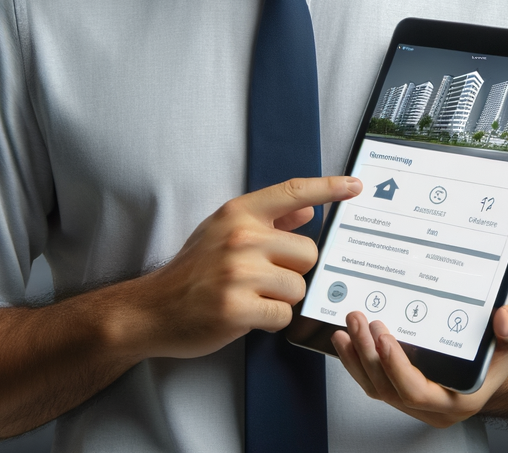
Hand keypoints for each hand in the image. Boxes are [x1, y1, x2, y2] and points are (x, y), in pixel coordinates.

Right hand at [129, 175, 361, 359]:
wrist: (152, 308)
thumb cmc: (194, 268)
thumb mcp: (224, 231)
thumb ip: (269, 220)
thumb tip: (308, 211)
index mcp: (239, 213)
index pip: (293, 191)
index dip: (328, 188)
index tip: (355, 186)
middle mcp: (241, 237)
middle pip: (308, 252)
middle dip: (295, 270)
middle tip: (266, 278)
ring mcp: (238, 273)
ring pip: (298, 286)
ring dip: (282, 298)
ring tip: (253, 297)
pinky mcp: (236, 309)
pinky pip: (283, 315)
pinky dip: (271, 321)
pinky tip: (247, 315)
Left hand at [331, 303, 507, 427]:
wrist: (497, 356)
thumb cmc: (505, 347)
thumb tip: (504, 319)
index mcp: (460, 398)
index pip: (419, 392)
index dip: (397, 368)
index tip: (384, 338)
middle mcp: (433, 406)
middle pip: (390, 389)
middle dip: (370, 355)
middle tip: (360, 321)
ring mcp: (415, 400)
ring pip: (377, 387)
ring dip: (357, 358)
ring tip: (347, 327)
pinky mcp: (401, 388)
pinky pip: (373, 381)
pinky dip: (356, 362)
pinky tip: (346, 340)